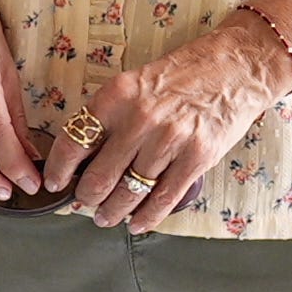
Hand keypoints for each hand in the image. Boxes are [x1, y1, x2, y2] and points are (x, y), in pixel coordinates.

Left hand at [58, 19, 291, 228]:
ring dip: (113, 211)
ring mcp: (170, 140)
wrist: (236, 68)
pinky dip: (146, 217)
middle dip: (86, 198)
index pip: (74, 141)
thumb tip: (83, 157)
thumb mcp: (136, 83)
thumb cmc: (184, 74)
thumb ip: (110, 116)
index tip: (55, 183)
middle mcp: (140, 118)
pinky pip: (163, 199)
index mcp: (118, 95)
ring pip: (129, 192)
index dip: (59, 170)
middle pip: (99, 176)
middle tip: (83, 204)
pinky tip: (136, 223)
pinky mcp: (197, 158)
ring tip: (106, 217)